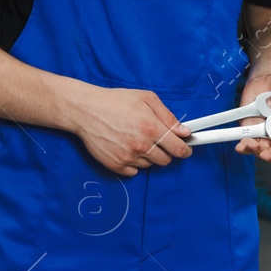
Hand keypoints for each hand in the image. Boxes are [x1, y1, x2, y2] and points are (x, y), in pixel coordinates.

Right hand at [66, 84, 192, 175]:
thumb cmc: (115, 101)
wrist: (85, 110)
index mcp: (151, 128)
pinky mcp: (115, 165)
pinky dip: (133, 163)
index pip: (179, 150)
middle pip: (166, 161)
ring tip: (135, 139)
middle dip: (165, 151)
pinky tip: (126, 148)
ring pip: (149, 165)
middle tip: (155, 140)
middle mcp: (141, 145)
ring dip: (147, 156)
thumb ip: (167, 116)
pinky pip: (134, 172)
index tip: (185, 149)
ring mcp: (128, 157)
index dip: (185, 150)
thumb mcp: (145, 98)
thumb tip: (184, 132)